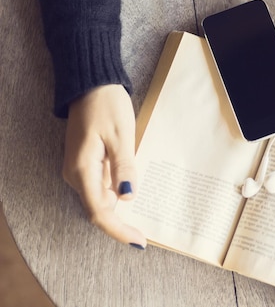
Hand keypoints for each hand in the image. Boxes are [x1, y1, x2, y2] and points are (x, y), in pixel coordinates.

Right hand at [63, 84, 146, 248]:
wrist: (91, 85)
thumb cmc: (107, 106)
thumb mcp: (122, 136)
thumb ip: (124, 168)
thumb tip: (127, 198)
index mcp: (83, 170)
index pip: (100, 212)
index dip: (119, 230)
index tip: (139, 241)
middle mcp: (76, 174)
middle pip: (99, 209)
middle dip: (122, 222)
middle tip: (146, 232)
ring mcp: (79, 168)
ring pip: (100, 198)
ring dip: (121, 207)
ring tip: (146, 215)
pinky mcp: (86, 162)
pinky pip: (101, 184)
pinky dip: (118, 191)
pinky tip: (135, 191)